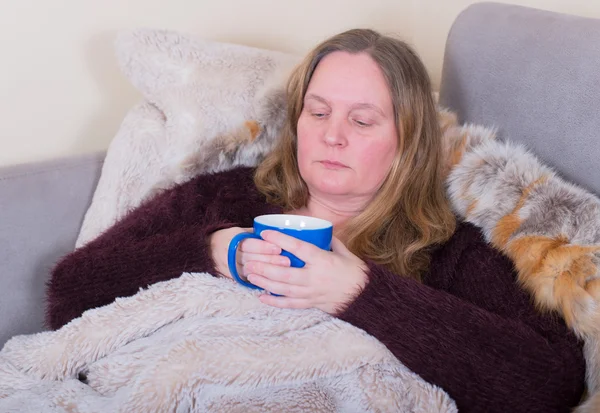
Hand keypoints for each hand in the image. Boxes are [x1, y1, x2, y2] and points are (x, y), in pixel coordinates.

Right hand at [209, 227, 285, 278]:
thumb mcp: (240, 231)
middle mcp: (229, 254)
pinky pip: (247, 280)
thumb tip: (278, 234)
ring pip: (250, 271)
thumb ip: (256, 234)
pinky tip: (273, 281)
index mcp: (232, 239)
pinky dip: (260, 281)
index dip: (264, 247)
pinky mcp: (231, 277)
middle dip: (270, 261)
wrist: (208, 249)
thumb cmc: (230, 237)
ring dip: (267, 272)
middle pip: (252, 259)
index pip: (249, 244)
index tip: (279, 248)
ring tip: (283, 272)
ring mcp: (229, 268)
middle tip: (287, 261)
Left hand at [243, 230, 368, 313]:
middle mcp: (314, 277)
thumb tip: (317, 230)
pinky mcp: (312, 303)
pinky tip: (262, 297)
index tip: (265, 233)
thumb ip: (329, 240)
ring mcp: (312, 292)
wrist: (365, 295)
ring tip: (250, 276)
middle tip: (249, 262)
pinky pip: (290, 304)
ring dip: (265, 283)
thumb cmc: (355, 271)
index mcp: (322, 260)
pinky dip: (275, 302)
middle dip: (264, 268)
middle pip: (284, 273)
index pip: (298, 248)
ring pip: (284, 289)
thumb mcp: (344, 251)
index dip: (281, 240)